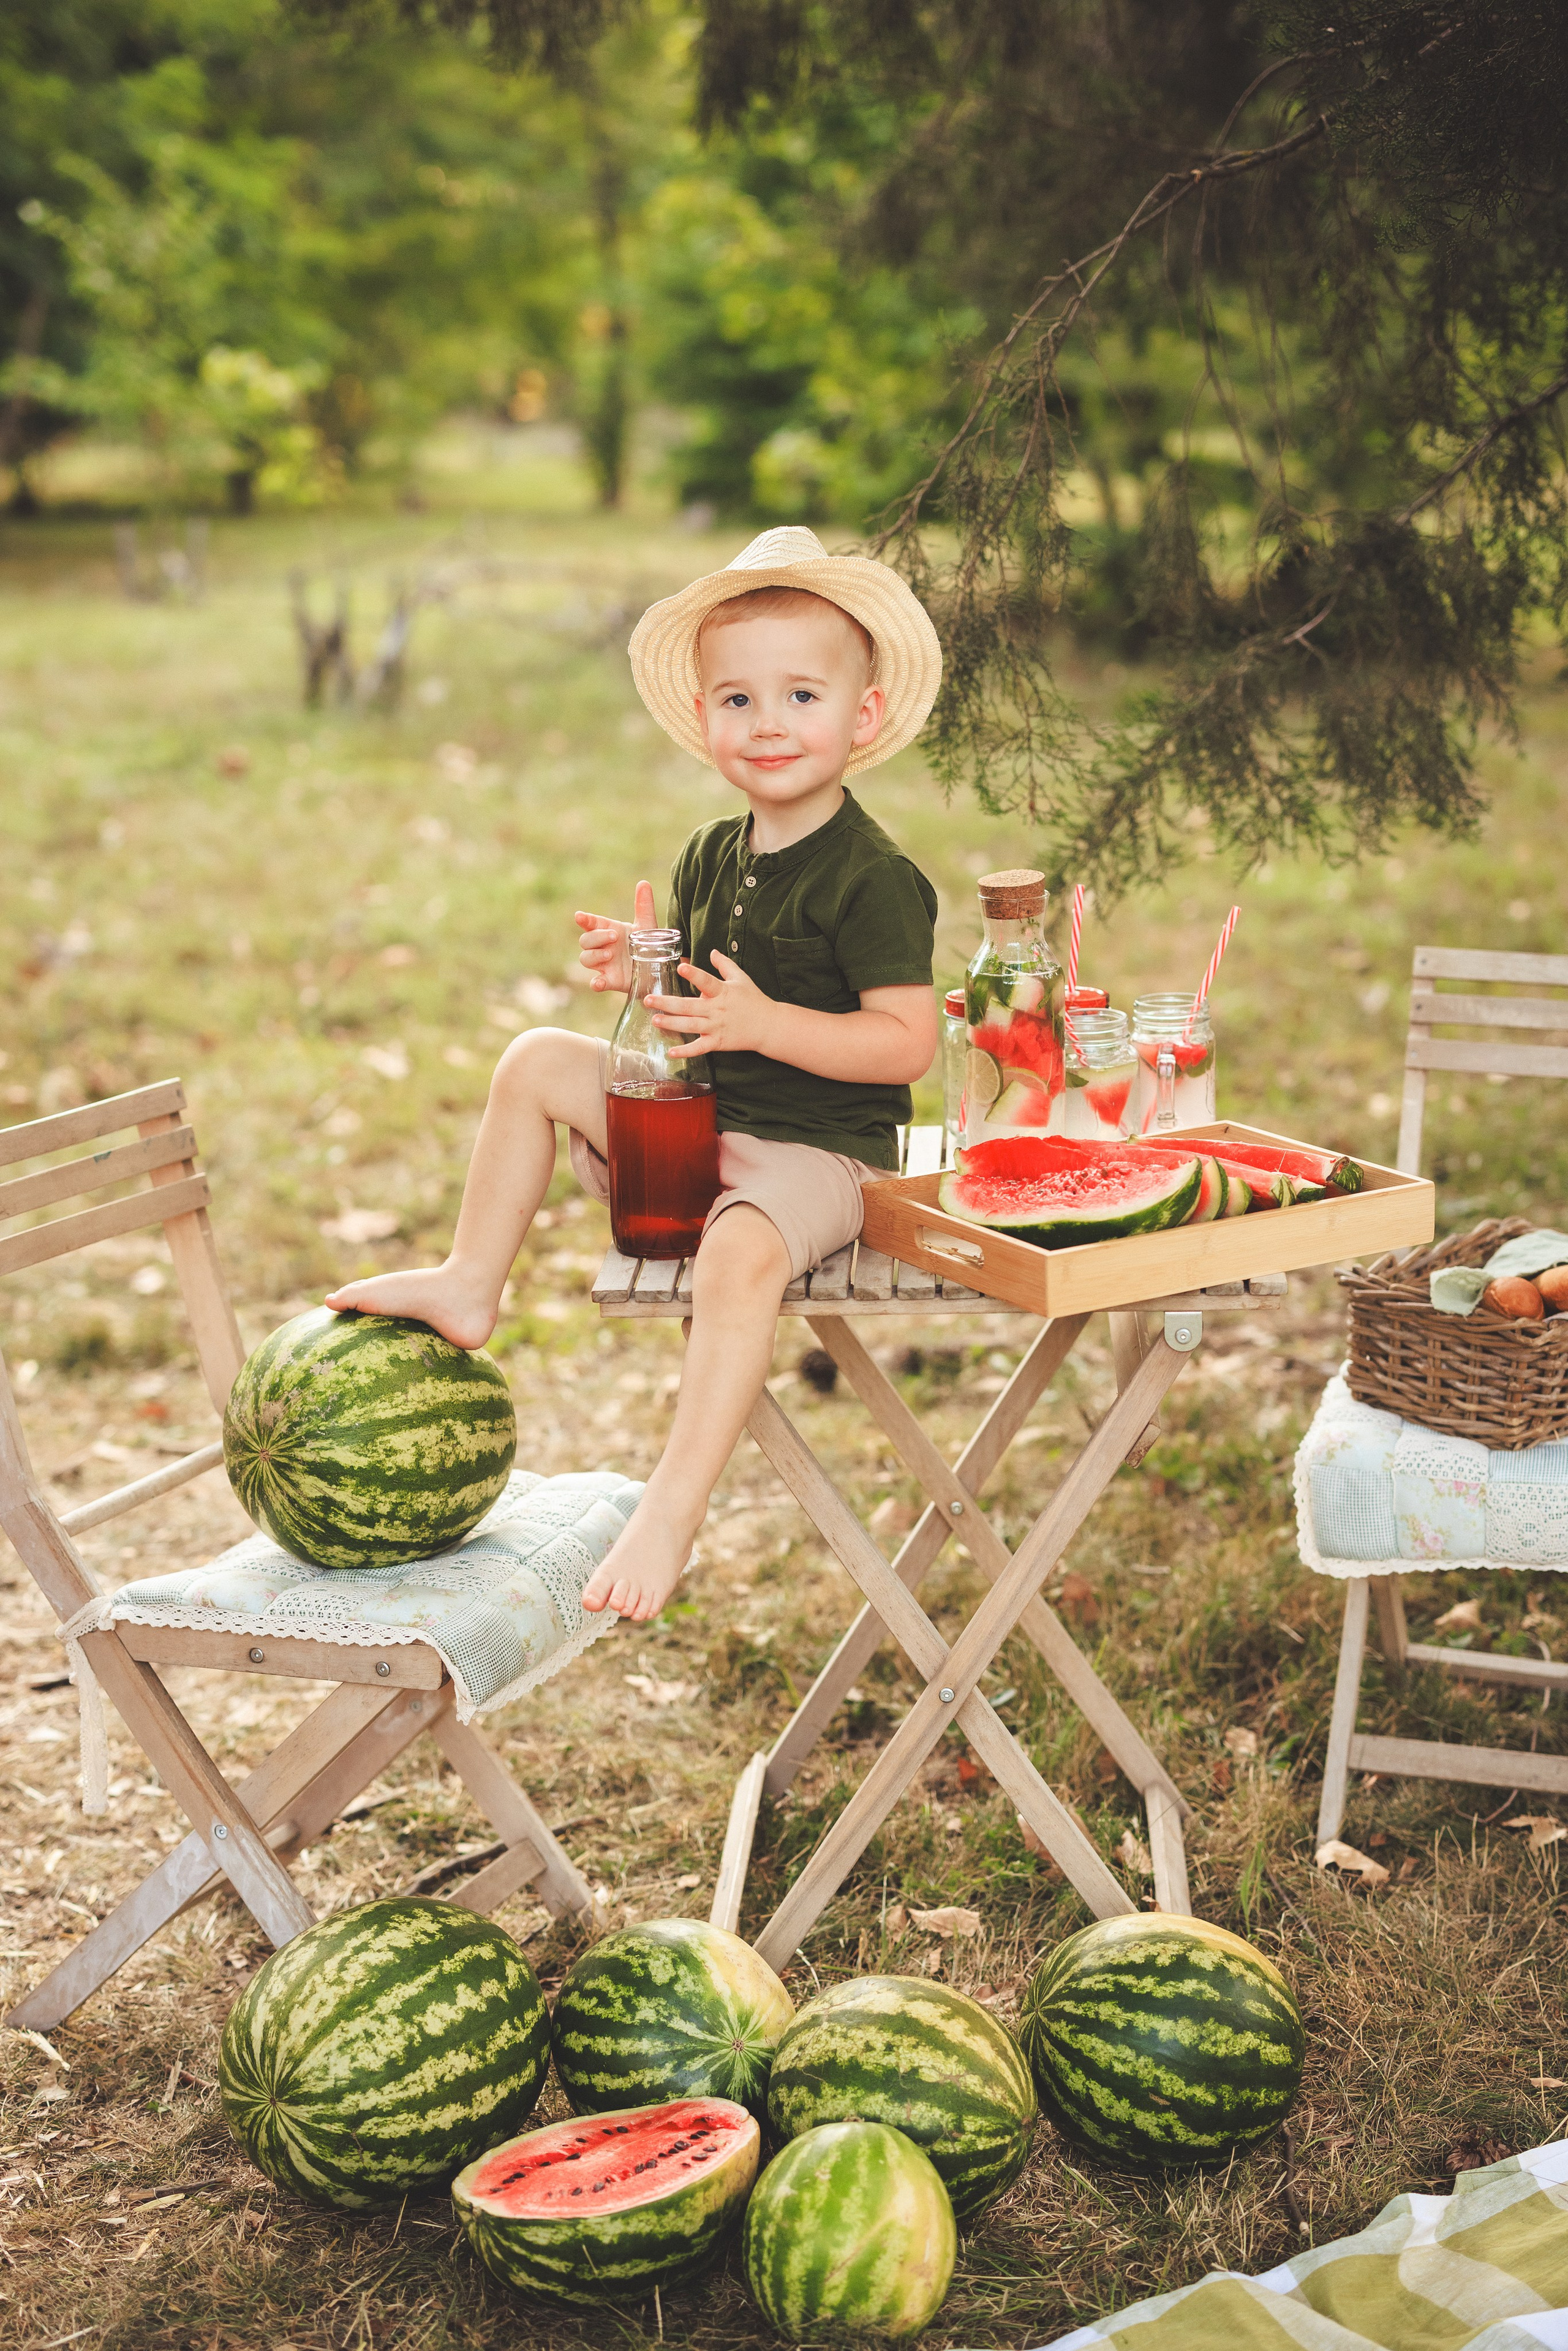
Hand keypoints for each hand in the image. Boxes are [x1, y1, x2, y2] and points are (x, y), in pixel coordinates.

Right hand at [574, 879, 656, 993]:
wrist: (659, 968)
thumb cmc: (648, 945)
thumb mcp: (647, 925)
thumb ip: (643, 906)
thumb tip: (643, 883)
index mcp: (609, 930)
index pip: (591, 923)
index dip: (585, 919)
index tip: (580, 916)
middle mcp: (603, 946)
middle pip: (585, 940)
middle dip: (596, 937)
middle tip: (614, 936)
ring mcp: (604, 964)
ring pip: (586, 959)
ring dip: (594, 956)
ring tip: (609, 955)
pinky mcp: (610, 981)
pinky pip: (596, 983)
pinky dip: (595, 984)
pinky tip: (599, 983)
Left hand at [647, 952, 776, 1057]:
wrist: (768, 1026)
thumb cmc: (754, 1000)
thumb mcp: (741, 978)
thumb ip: (724, 965)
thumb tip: (712, 952)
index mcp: (722, 992)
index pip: (707, 981)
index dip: (694, 975)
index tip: (681, 967)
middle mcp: (717, 1009)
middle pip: (689, 1006)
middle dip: (667, 1003)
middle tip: (648, 1000)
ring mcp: (717, 1027)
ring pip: (690, 1026)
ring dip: (671, 1023)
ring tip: (655, 1020)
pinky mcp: (718, 1043)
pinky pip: (699, 1048)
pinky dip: (686, 1051)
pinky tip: (671, 1051)